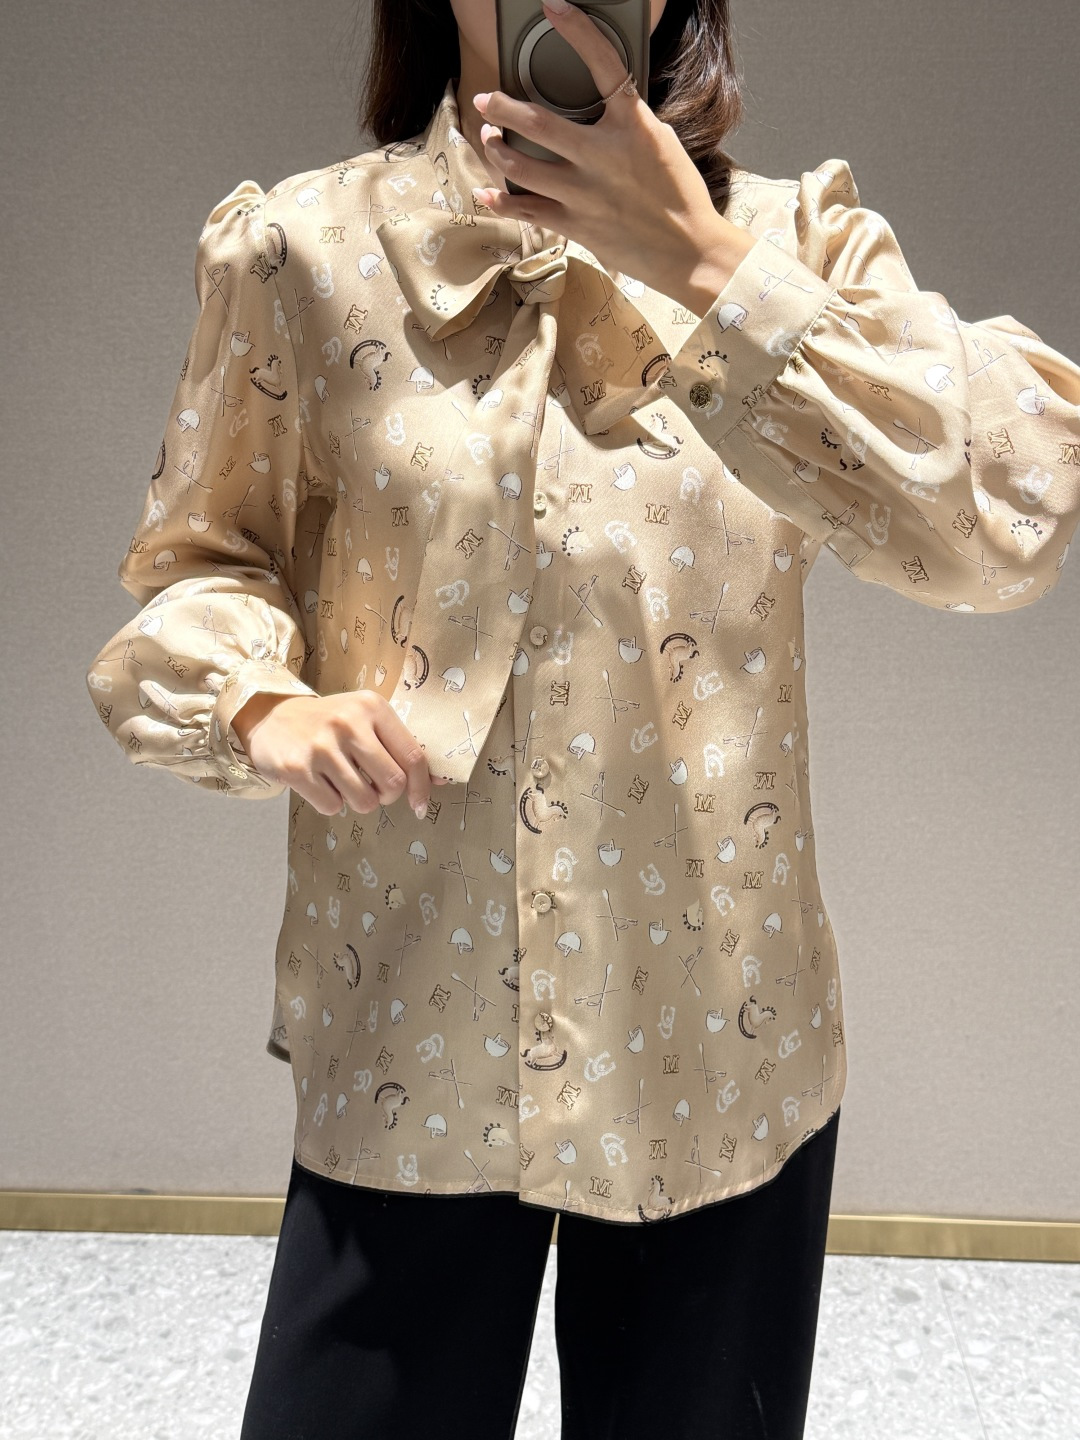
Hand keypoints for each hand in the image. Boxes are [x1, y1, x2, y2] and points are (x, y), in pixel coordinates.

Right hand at [231, 690, 448, 817]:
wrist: (270, 717)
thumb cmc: (329, 724)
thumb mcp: (366, 721)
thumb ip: (400, 747)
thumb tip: (441, 780)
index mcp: (372, 707)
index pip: (413, 756)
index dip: (422, 787)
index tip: (420, 804)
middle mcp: (348, 723)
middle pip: (392, 784)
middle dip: (386, 796)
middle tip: (372, 787)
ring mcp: (321, 746)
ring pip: (364, 801)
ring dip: (358, 801)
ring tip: (343, 782)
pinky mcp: (296, 768)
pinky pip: (332, 807)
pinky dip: (331, 803)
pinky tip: (320, 783)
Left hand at [470, 0, 732, 300]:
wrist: (689, 250)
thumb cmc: (680, 197)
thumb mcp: (661, 143)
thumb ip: (627, 122)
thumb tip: (602, 107)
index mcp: (632, 126)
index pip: (603, 64)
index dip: (577, 30)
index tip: (554, 8)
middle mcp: (603, 156)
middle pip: (538, 123)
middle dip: (502, 108)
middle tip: (486, 100)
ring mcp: (585, 192)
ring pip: (522, 166)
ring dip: (499, 151)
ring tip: (491, 142)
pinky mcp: (577, 224)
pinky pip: (528, 211)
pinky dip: (501, 201)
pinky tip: (487, 192)